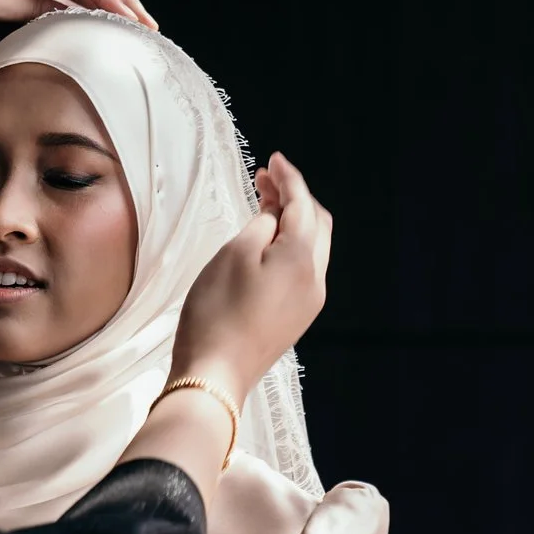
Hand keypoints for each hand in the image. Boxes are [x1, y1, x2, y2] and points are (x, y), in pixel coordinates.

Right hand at [174, 154, 332, 402]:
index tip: (273, 159)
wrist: (216, 375)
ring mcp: (309, 300)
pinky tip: (267, 242)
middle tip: (264, 180)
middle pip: (317, 224)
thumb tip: (277, 217)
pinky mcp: (296, 317)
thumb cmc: (218, 310)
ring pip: (312, 247)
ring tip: (264, 206)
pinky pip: (302, 269)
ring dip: (293, 222)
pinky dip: (289, 246)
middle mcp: (316, 278)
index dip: (289, 178)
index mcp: (304, 257)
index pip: (304, 204)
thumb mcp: (234, 253)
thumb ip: (262, 225)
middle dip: (294, 197)